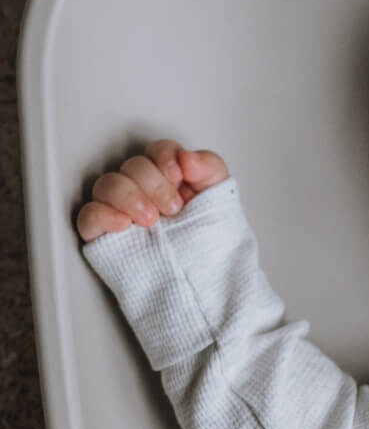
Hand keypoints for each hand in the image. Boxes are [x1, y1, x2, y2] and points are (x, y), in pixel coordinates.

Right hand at [76, 139, 228, 241]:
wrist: (206, 277)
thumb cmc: (209, 238)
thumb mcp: (220, 197)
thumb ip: (208, 167)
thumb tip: (186, 157)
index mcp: (168, 178)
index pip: (157, 151)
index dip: (165, 157)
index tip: (179, 176)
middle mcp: (143, 190)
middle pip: (133, 166)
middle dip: (154, 184)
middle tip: (173, 208)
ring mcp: (122, 211)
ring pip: (107, 185)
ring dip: (130, 197)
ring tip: (152, 220)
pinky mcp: (106, 234)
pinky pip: (88, 216)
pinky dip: (104, 215)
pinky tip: (124, 224)